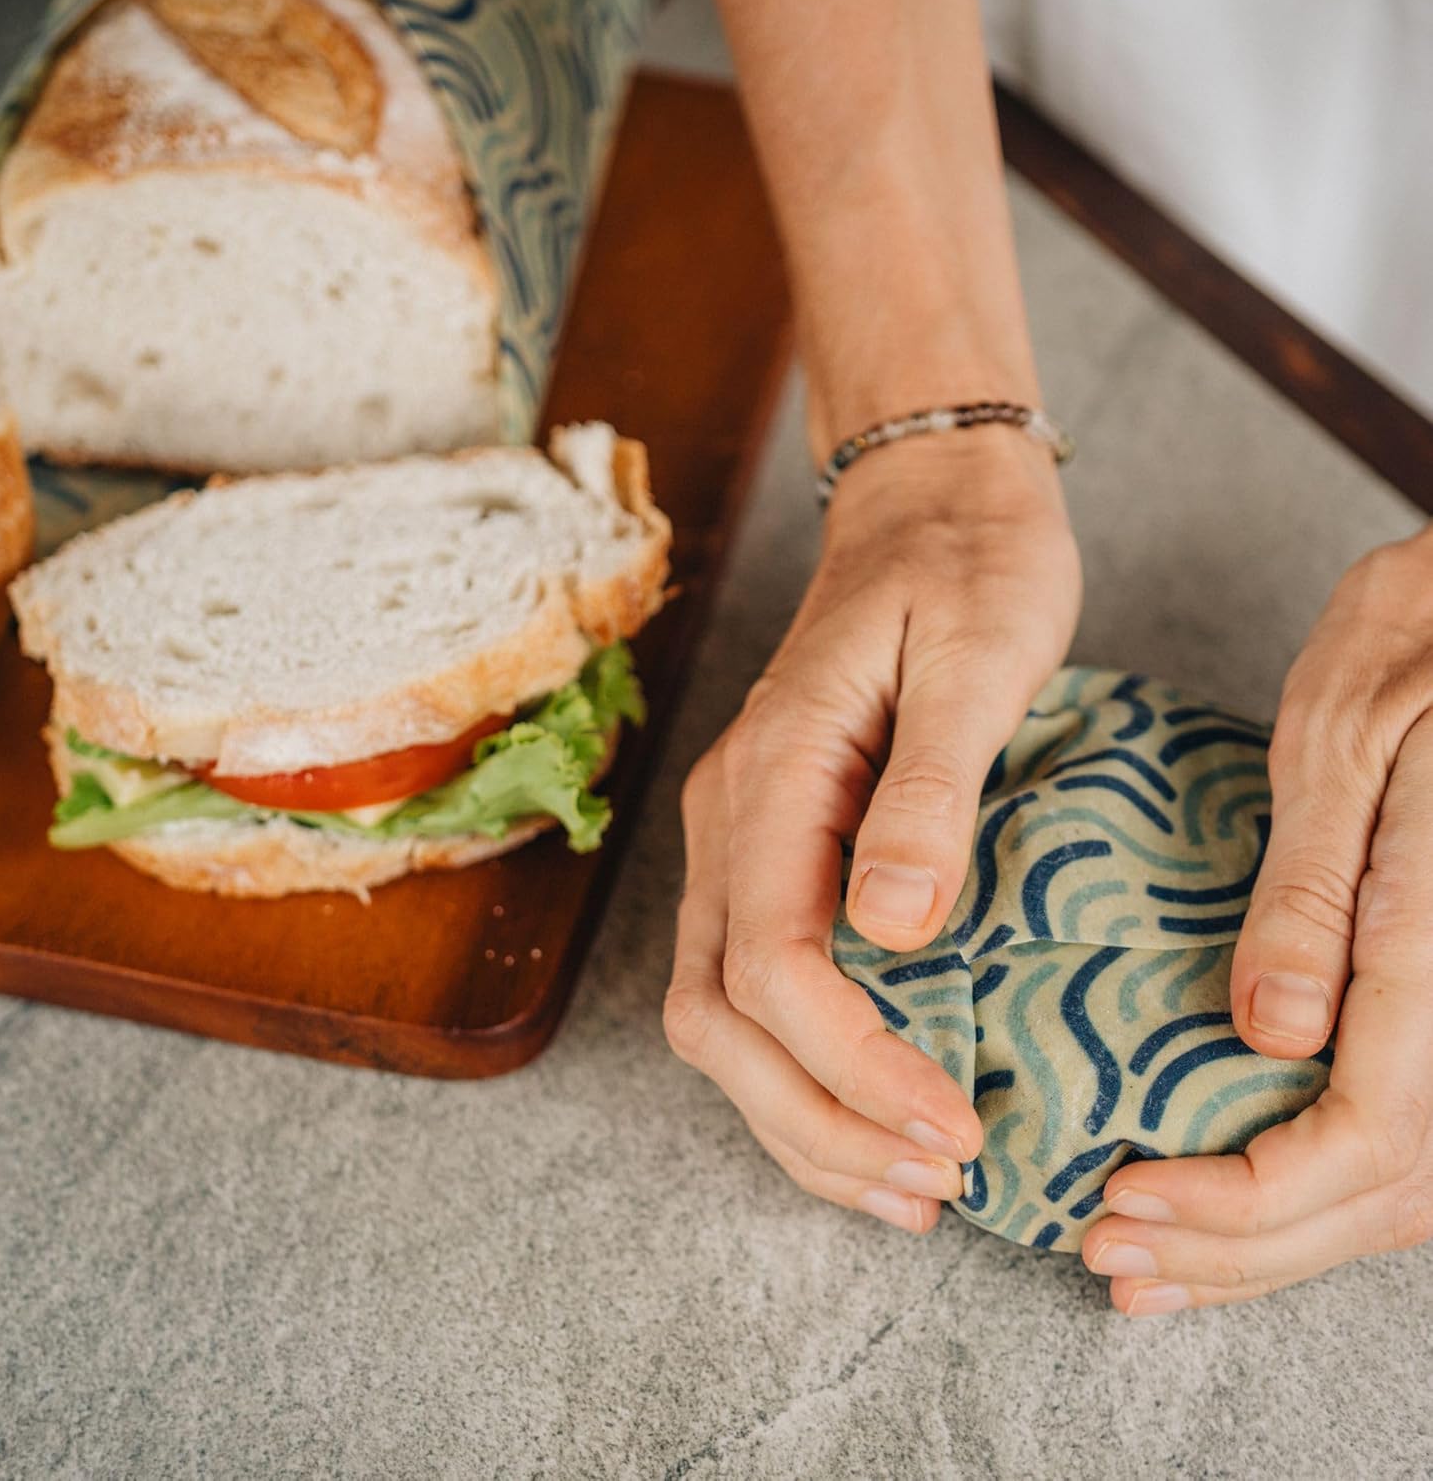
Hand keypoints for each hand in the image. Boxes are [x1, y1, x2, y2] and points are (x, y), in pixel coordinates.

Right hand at [665, 428, 1081, 1231]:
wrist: (930, 506)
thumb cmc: (969, 568)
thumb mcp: (975, 656)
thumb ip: (932, 789)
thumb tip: (898, 929)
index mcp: (773, 771)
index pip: (771, 958)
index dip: (851, 1063)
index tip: (954, 1126)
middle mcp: (731, 817)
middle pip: (718, 1013)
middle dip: (816, 1119)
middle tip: (934, 1187)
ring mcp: (740, 838)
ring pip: (718, 1016)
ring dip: (801, 1116)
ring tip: (907, 1185)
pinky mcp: (774, 854)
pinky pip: (753, 988)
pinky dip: (805, 1073)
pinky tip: (875, 1113)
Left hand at [1089, 532, 1432, 1312]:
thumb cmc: (1413, 652)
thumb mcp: (1349, 748)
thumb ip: (1318, 896)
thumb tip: (1273, 1034)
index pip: (1366, 1136)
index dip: (1244, 1201)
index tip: (1121, 1201)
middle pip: (1374, 1192)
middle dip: (1234, 1248)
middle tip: (1107, 1257)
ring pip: (1389, 1188)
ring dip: (1261, 1244)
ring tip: (1146, 1265)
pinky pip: (1389, 1134)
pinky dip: (1301, 1194)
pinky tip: (1224, 1210)